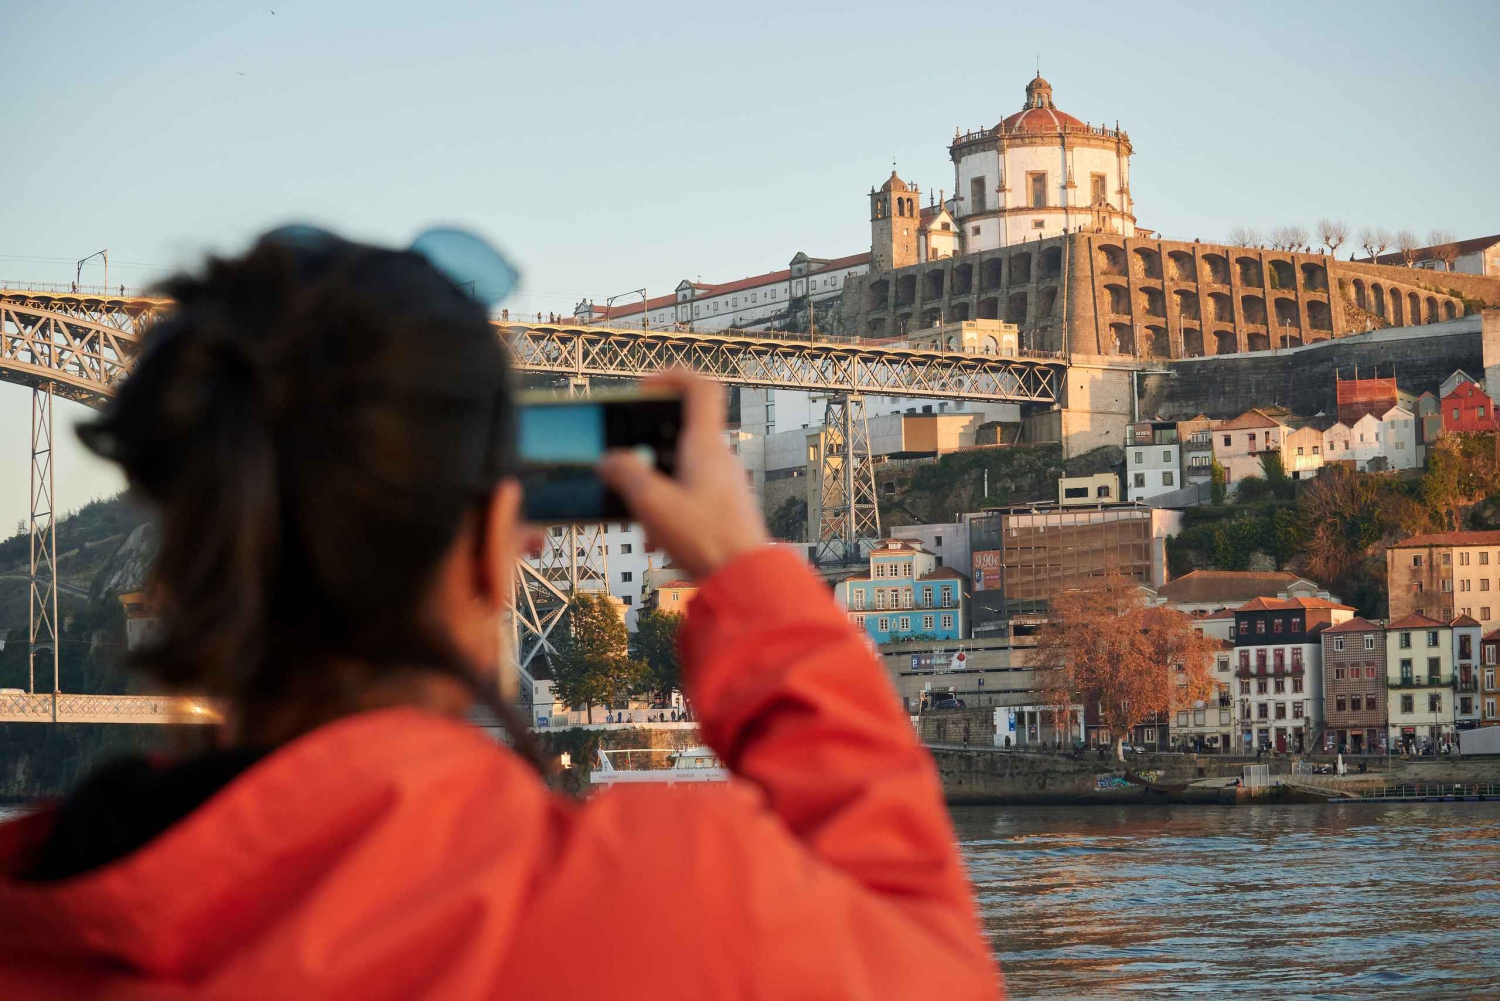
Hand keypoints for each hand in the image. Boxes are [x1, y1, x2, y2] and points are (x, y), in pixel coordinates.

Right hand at [599, 371, 769, 579]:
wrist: (745, 582)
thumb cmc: (705, 540)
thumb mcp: (652, 504)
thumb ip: (626, 475)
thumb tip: (610, 460)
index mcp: (705, 447)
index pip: (699, 388)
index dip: (670, 378)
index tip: (642, 391)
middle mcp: (719, 460)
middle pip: (681, 433)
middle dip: (648, 448)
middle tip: (625, 466)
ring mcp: (725, 485)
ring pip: (682, 471)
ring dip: (655, 487)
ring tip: (638, 517)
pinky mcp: (725, 510)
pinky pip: (691, 497)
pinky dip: (669, 510)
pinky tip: (656, 541)